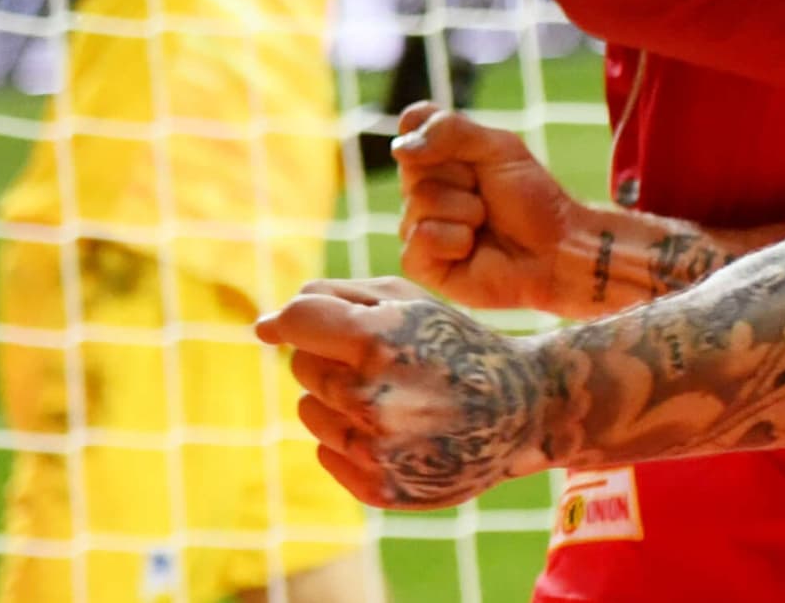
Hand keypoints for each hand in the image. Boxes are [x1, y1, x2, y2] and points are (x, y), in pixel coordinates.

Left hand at [259, 278, 553, 509]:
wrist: (523, 409)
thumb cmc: (458, 345)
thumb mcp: (412, 303)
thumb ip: (334, 297)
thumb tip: (261, 327)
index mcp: (378, 341)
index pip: (296, 320)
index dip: (306, 318)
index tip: (319, 322)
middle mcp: (371, 398)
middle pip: (301, 366)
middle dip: (333, 356)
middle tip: (386, 360)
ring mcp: (374, 449)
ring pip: (310, 411)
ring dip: (340, 399)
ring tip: (395, 396)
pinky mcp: (379, 487)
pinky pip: (326, 453)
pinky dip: (351, 438)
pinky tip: (397, 429)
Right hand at [395, 103, 592, 314]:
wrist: (555, 249)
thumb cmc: (532, 199)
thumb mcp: (500, 148)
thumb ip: (451, 132)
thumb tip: (400, 145)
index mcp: (440, 157)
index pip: (412, 125)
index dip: (435, 135)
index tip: (471, 152)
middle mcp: (423, 188)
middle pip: (413, 165)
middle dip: (462, 177)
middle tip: (487, 192)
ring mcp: (419, 224)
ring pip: (419, 202)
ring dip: (466, 211)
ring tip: (484, 222)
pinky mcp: (420, 263)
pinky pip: (421, 238)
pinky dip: (456, 240)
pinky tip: (472, 248)